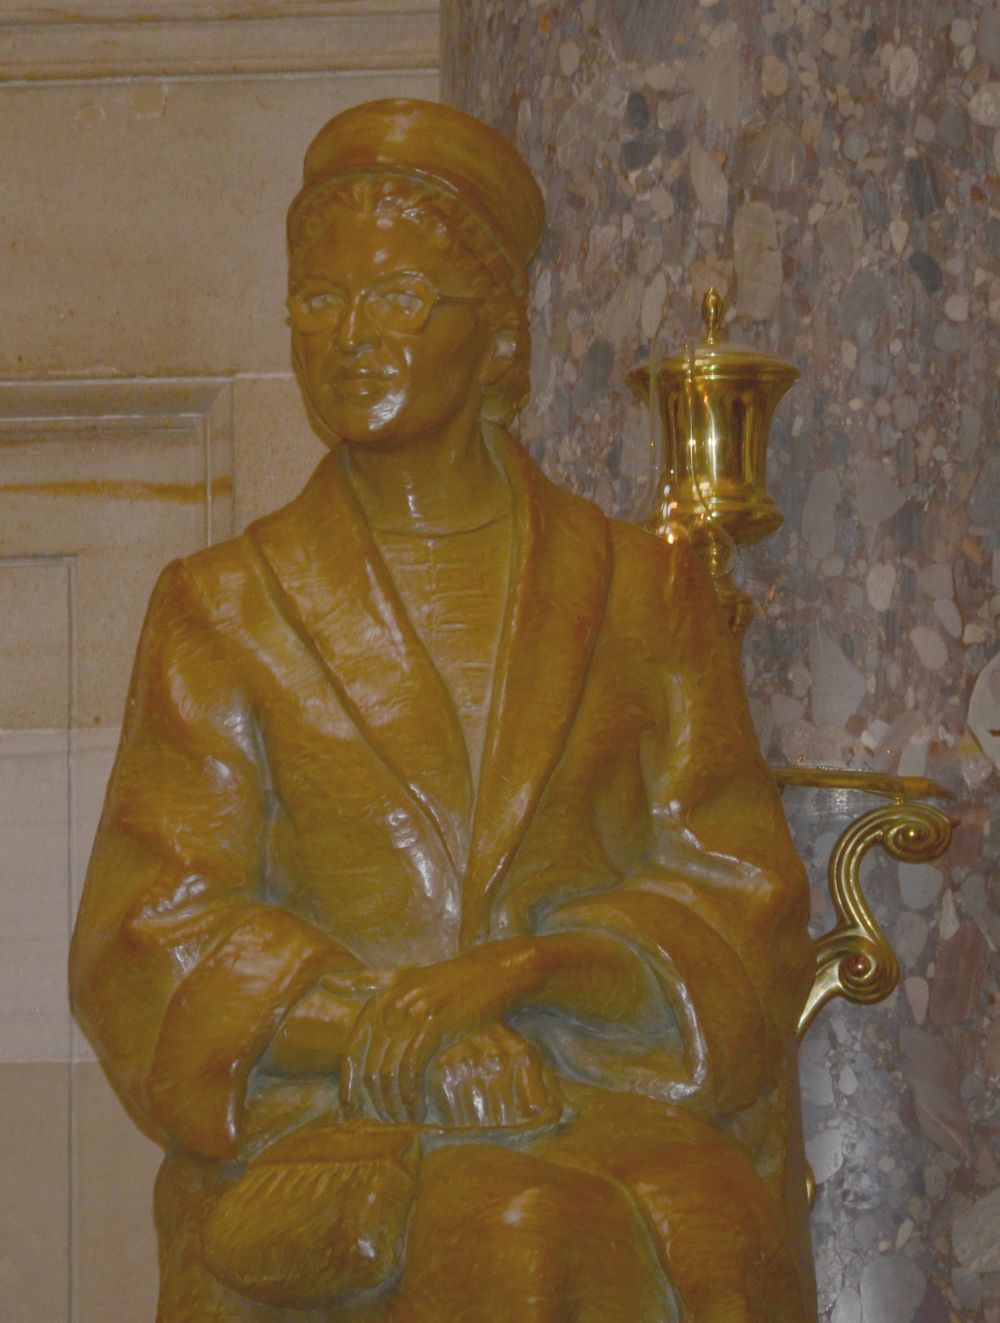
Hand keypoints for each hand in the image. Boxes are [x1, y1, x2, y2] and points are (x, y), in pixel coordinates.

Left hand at [341, 942, 543, 1123]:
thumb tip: (326, 981)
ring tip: (401, 1118)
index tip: (352, 1111)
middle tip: (383, 1121)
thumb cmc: (445, 980)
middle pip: (369, 1066)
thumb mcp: (402, 975)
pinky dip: (410, 1093)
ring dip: (392, 1102)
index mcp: (379, 998)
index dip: (349, 1085)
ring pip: (389, 1070)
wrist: (489, 973)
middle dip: (374, 1100)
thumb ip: (365, 980)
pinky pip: (411, 1068)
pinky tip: (416, 1107)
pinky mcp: (435, 1023)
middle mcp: (390, 1005)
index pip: (351, 1051)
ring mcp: (412, 1014)